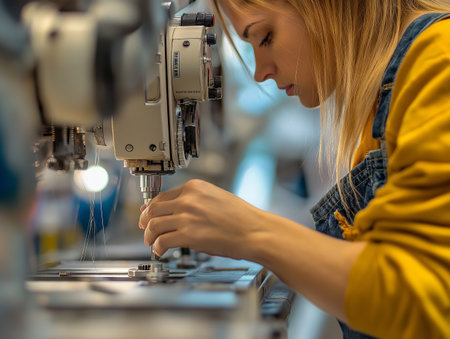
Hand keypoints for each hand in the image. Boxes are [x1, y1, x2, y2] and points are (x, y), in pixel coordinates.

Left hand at [138, 179, 267, 258]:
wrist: (255, 231)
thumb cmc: (242, 218)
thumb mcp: (216, 197)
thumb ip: (195, 201)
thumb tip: (177, 210)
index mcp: (194, 187)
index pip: (163, 196)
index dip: (151, 208)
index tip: (147, 214)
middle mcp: (188, 199)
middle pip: (153, 210)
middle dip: (145, 221)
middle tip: (144, 229)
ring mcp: (187, 216)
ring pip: (154, 225)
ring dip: (149, 236)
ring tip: (152, 243)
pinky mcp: (188, 235)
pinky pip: (162, 241)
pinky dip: (157, 247)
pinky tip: (160, 251)